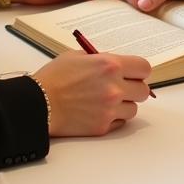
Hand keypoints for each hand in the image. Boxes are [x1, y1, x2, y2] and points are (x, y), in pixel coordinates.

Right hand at [33, 50, 151, 135]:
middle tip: (123, 87)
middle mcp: (114, 87)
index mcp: (110, 65)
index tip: (134, 72)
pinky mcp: (103, 127)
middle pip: (144, 91)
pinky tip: (99, 111)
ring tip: (107, 100)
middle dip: (134, 88)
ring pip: (134, 109)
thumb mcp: (78, 56)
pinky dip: (114, 118)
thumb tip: (117, 65)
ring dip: (124, 104)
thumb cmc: (55, 78)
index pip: (144, 68)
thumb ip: (102, 59)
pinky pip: (120, 122)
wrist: (39, 103)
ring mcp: (110, 109)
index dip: (139, 70)